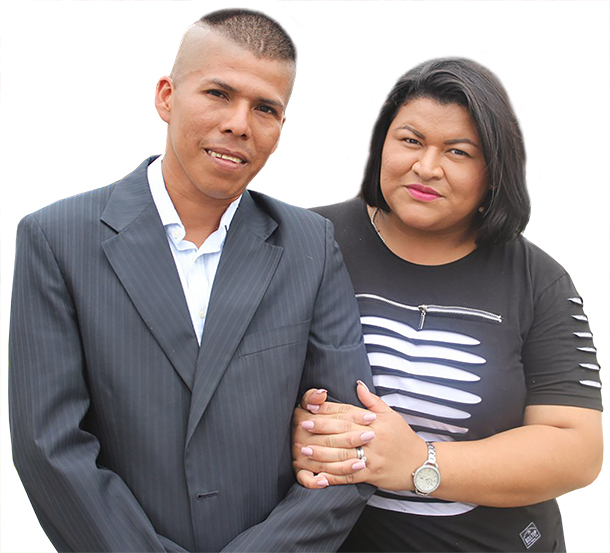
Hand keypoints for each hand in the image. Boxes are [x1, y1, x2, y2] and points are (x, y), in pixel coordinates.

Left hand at [293, 381, 426, 489]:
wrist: (421, 464)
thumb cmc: (403, 437)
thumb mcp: (391, 415)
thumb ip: (372, 401)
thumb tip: (357, 384)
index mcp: (375, 422)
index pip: (347, 413)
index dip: (328, 409)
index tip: (311, 406)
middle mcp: (372, 438)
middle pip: (343, 431)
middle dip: (321, 428)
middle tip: (302, 425)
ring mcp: (371, 458)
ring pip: (343, 454)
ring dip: (322, 452)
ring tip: (305, 448)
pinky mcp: (371, 475)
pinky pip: (349, 476)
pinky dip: (333, 476)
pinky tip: (318, 474)